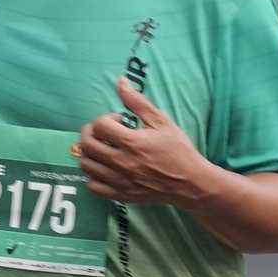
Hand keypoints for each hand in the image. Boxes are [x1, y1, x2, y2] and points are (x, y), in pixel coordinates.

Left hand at [75, 80, 208, 207]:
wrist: (190, 182)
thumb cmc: (178, 150)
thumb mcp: (161, 121)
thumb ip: (138, 102)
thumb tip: (120, 81)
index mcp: (132, 142)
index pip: (99, 125)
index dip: (106, 118)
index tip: (120, 122)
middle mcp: (121, 163)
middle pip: (87, 145)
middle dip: (91, 132)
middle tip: (103, 131)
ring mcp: (119, 181)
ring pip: (87, 165)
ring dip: (90, 153)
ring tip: (103, 149)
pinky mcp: (121, 195)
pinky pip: (93, 187)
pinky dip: (93, 176)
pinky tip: (104, 168)